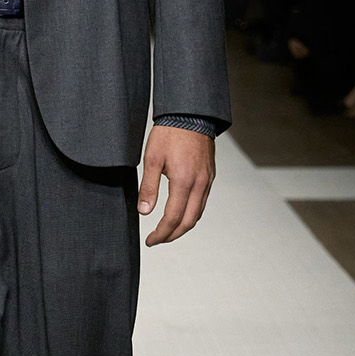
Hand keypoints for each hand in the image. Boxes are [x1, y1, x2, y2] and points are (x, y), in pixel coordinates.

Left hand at [137, 126, 214, 246]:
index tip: (150, 240)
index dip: (160, 234)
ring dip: (182, 227)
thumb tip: (144, 212)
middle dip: (172, 236)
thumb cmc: (169, 134)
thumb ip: (148, 187)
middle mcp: (199, 184)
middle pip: (188, 222)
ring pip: (198, 214)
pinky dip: (191, 214)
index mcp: (184, 181)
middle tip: (157, 240)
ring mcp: (207, 181)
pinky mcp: (210, 176)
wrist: (190, 115)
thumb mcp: (152, 159)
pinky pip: (202, 202)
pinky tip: (180, 213)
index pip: (172, 218)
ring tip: (167, 231)